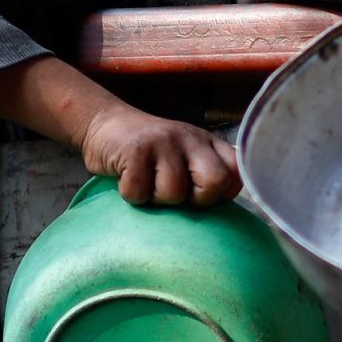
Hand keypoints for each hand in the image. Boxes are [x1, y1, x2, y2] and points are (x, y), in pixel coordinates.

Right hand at [81, 104, 241, 207]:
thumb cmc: (151, 154)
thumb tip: (222, 217)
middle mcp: (191, 138)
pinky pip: (139, 192)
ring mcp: (164, 141)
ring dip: (156, 198)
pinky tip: (127, 178)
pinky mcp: (135, 149)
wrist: (105, 124)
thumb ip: (206, 174)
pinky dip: (130, 194)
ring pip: (174, 192)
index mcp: (209, 143)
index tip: (198, 195)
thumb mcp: (186, 156)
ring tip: (147, 183)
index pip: (236, 174)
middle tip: (176, 195)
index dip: (220, 194)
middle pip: (215, 181)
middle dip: (197, 199)